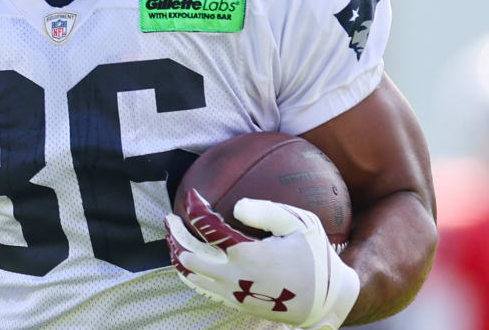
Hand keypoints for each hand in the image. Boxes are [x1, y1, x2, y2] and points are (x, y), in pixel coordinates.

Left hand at [164, 190, 358, 329]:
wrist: (328, 300)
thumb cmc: (316, 257)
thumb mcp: (301, 225)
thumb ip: (267, 211)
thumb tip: (235, 206)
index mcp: (249, 254)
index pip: (208, 229)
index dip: (195, 209)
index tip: (191, 196)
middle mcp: (235, 276)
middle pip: (188, 255)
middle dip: (175, 236)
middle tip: (171, 220)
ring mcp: (233, 293)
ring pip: (191, 276)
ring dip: (179, 255)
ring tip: (174, 238)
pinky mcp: (236, 304)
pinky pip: (203, 288)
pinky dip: (191, 273)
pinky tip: (190, 260)